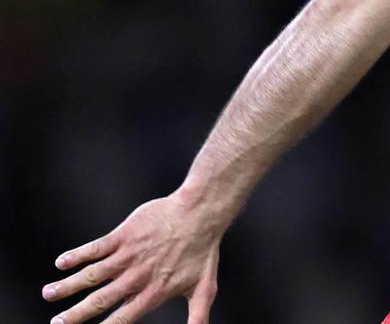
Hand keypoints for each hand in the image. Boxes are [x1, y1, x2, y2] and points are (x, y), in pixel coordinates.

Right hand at [43, 192, 222, 323]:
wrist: (201, 213)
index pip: (122, 318)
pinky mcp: (124, 235)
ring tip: (48, 294)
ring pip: (91, 274)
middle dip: (75, 314)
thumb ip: (199, 315)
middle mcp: (137, 277)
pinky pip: (95, 247)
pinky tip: (61, 262)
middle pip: (99, 300)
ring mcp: (128, 255)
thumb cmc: (204, 251)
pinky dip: (77, 255)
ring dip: (68, 285)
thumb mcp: (205, 288)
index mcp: (153, 293)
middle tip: (56, 323)